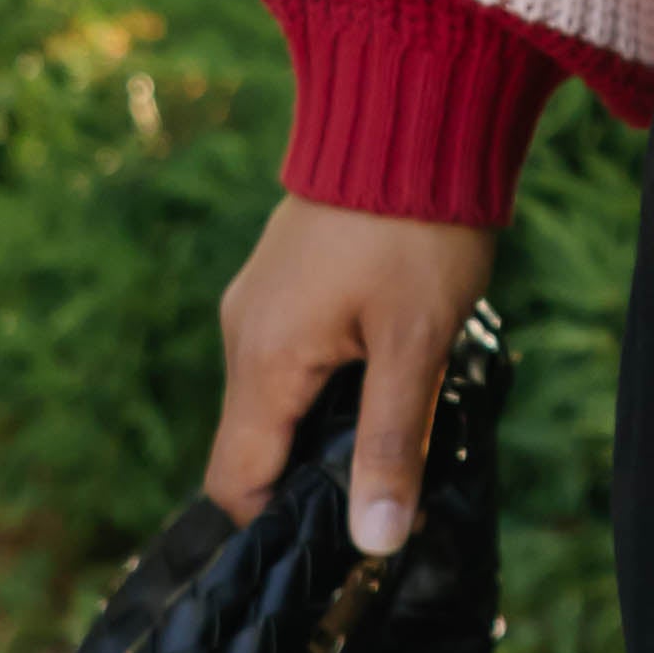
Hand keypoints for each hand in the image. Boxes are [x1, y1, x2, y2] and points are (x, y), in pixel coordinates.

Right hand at [211, 193, 497, 556]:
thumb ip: (393, 443)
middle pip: (257, 443)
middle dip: (313, 474)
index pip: (236, 483)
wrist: (415, 109)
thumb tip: (376, 543)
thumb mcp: (417, 343)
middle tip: (392, 483)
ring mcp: (261, 298)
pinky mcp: (287, 275)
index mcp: (263, 359)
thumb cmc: (418, 227)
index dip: (279, 524)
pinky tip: (392, 363)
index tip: (344, 540)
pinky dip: (332, 376)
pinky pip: (293, 352)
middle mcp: (244, 332)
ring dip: (329, 421)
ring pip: (279, 396)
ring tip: (402, 417)